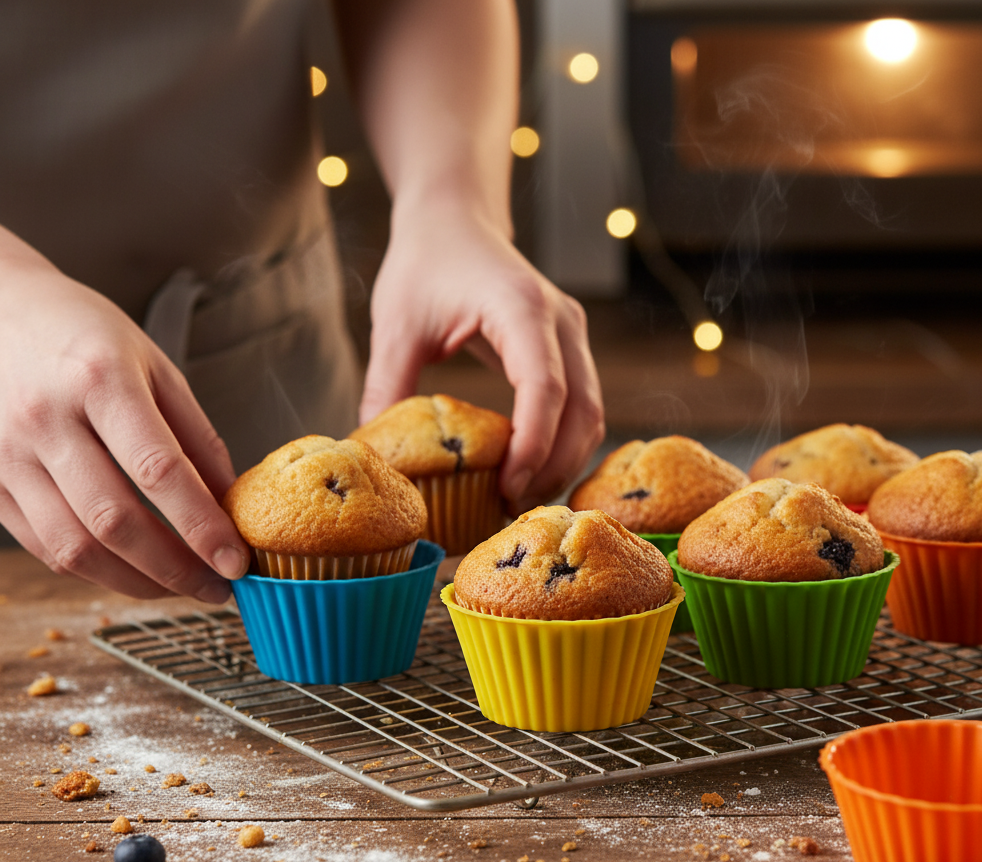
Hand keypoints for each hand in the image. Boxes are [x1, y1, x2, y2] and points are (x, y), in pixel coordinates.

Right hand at [0, 236, 249, 600]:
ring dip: (135, 581)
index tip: (236, 561)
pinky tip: (131, 570)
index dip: (201, 526)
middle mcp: (47, 419)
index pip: (159, 472)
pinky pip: (43, 544)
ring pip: (74, 546)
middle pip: (116, 522)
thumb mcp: (154, 366)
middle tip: (217, 588)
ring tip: (180, 587)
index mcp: (100, 380)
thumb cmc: (81, 333)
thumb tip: (232, 502)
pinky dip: (93, 568)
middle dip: (175, 569)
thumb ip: (196, 436)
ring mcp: (8, 453)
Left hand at [359, 204, 604, 512]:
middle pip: (583, 410)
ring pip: (592, 414)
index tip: (508, 487)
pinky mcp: (570, 348)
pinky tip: (531, 471)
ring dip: (564, 462)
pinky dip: (564, 445)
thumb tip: (376, 458)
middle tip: (512, 509)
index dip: (533, 445)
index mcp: (522, 308)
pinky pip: (582, 406)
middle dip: (554, 467)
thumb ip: (386, 389)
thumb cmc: (425, 262)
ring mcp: (573, 335)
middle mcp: (561, 322)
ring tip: (521, 498)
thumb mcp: (396, 325)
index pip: (545, 387)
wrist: (455, 218)